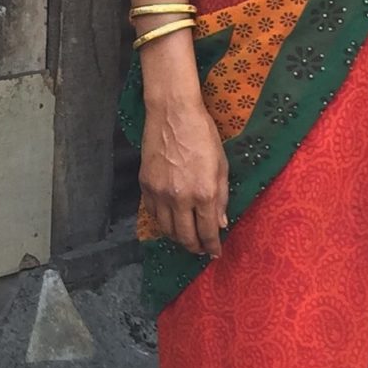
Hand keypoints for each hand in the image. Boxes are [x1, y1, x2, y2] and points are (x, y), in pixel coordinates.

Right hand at [139, 90, 228, 257]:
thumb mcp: (221, 165)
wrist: (172, 114)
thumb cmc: (203, 135)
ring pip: (166, 229)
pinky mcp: (146, 186)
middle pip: (185, 236)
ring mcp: (160, 194)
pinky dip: (162, 223)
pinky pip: (153, 214)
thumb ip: (221, 197)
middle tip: (200, 250)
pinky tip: (170, 221)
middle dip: (195, 247)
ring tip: (186, 238)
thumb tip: (220, 223)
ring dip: (178, 238)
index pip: (207, 231)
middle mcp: (180, 198)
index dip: (212, 246)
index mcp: (203, 193)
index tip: (215, 253)